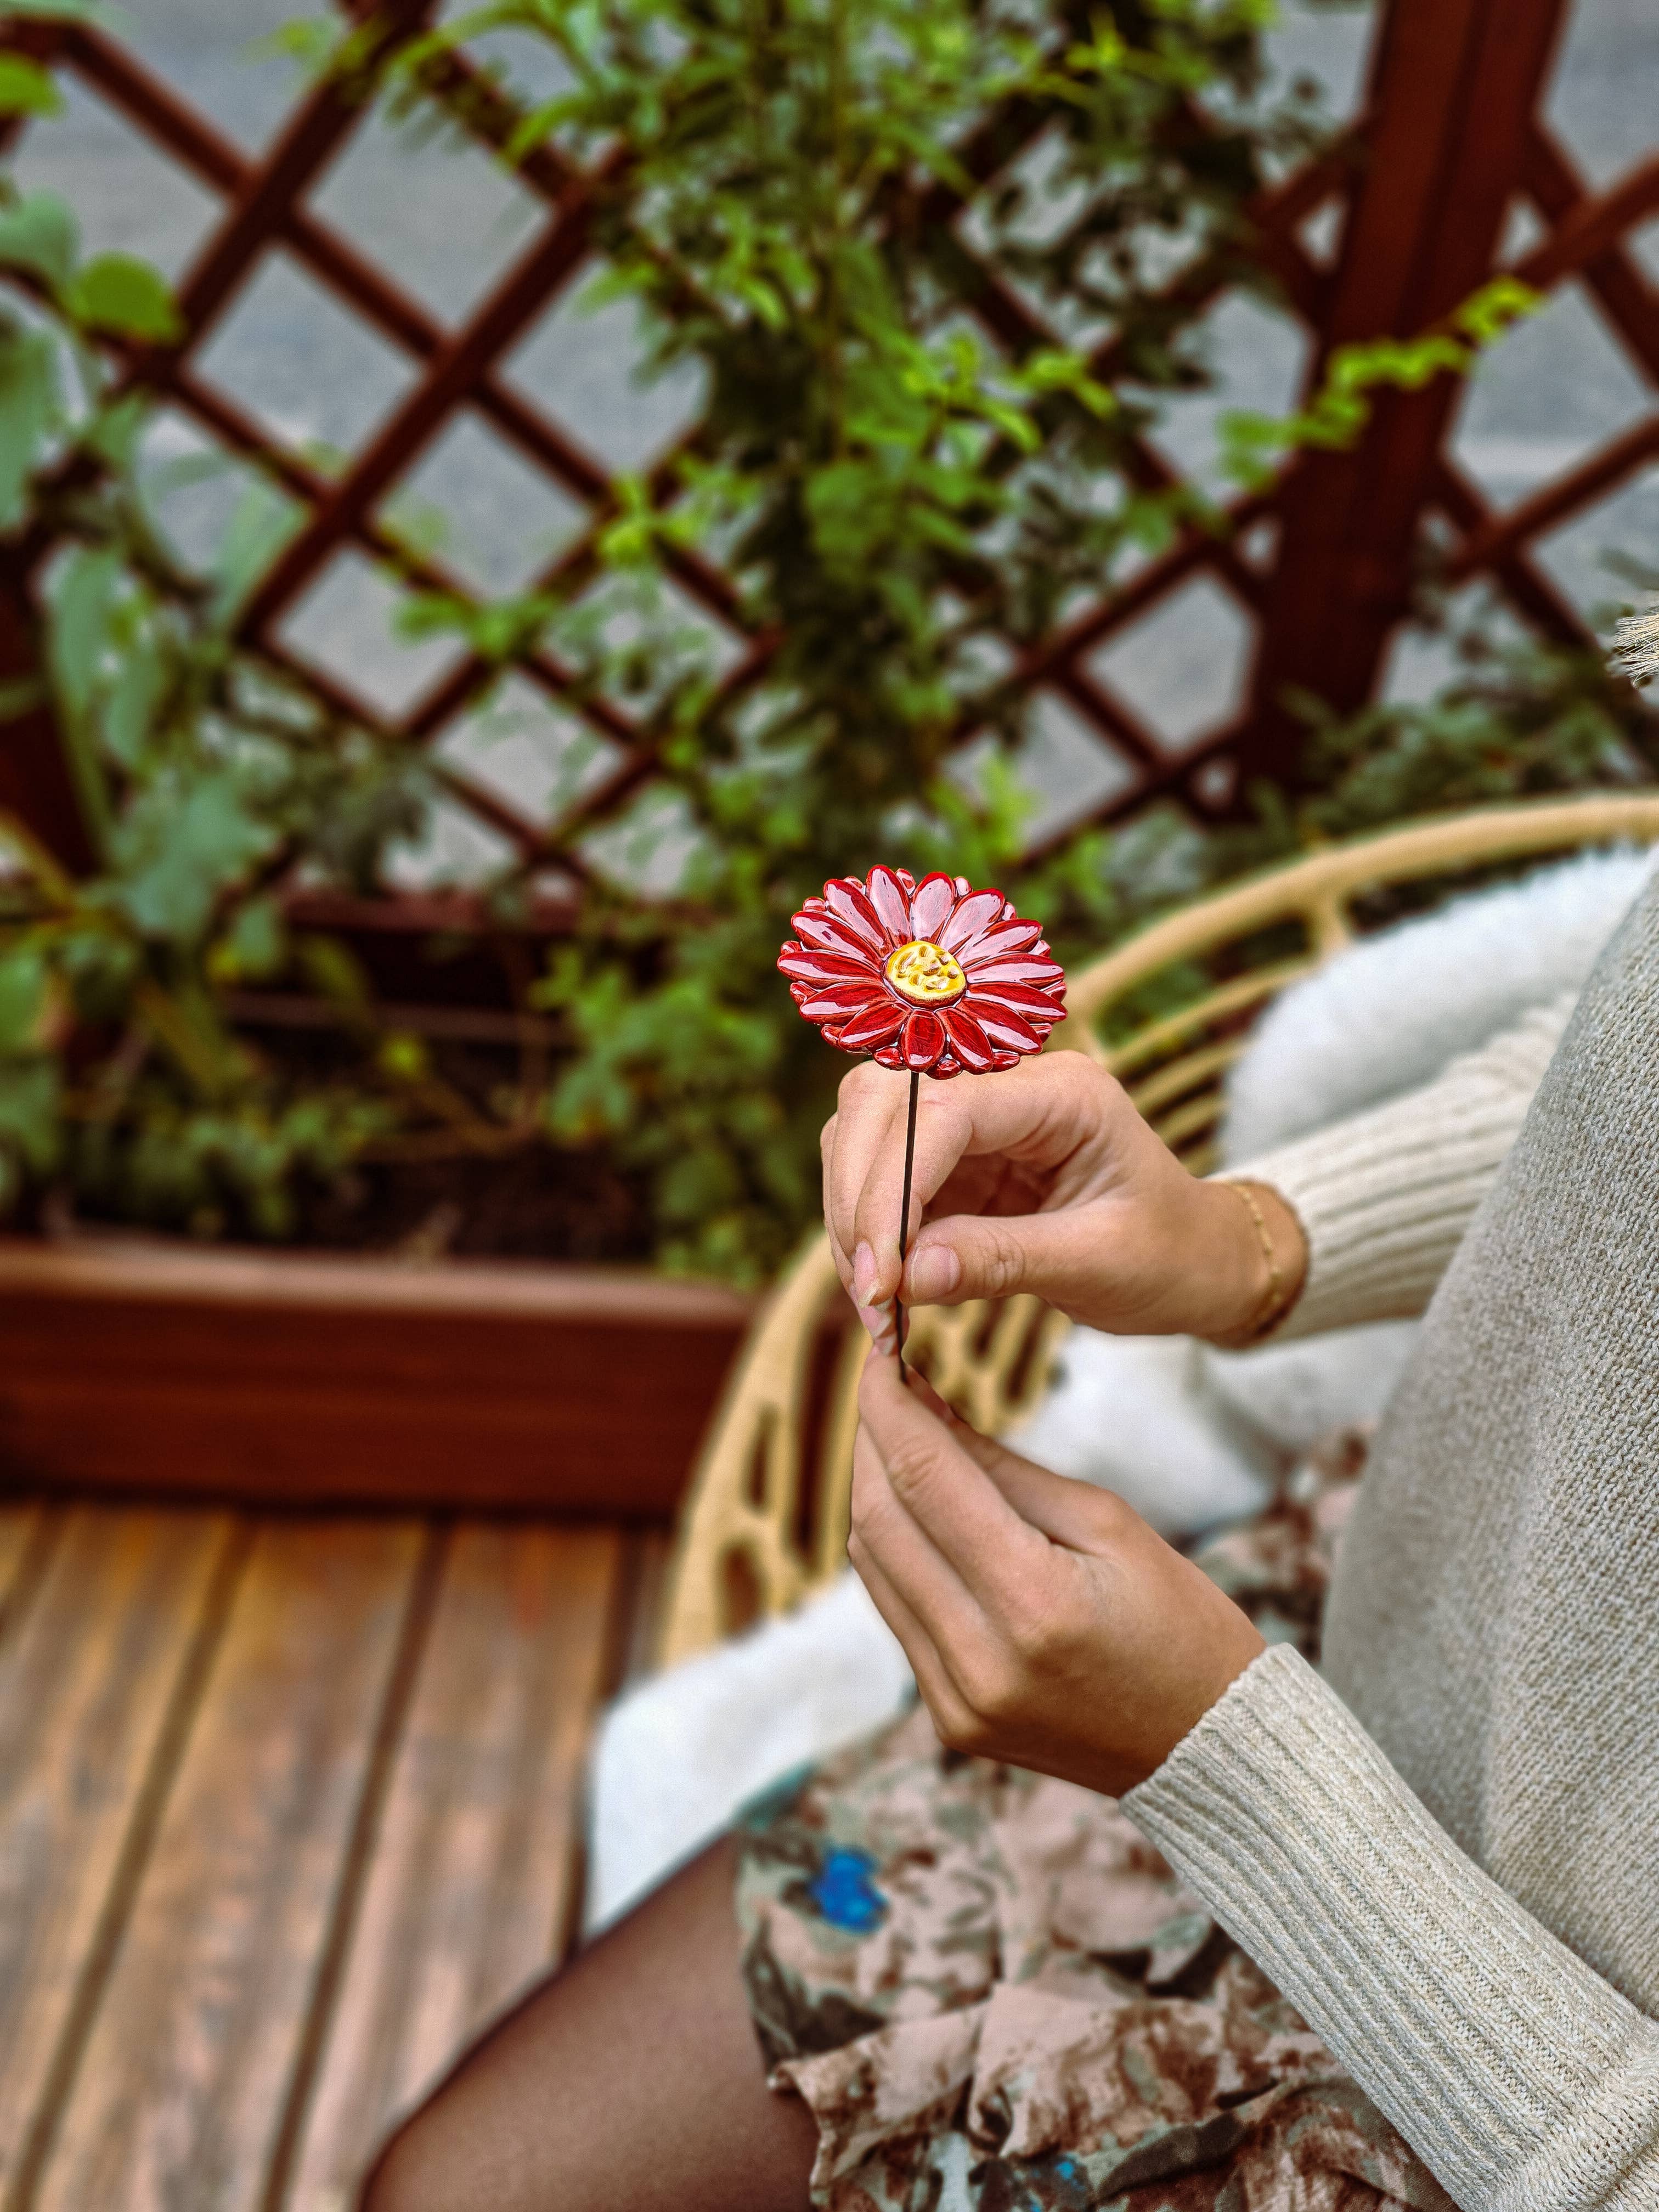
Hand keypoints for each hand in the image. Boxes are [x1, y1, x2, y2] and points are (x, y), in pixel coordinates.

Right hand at [821, 1050, 1304, 1351]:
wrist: (1196, 1262)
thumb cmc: (1168, 1255)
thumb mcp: (1097, 1265)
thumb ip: (1001, 1262)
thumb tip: (905, 1278)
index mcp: (1064, 1093)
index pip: (944, 1109)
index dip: (893, 1186)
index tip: (881, 1274)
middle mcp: (1011, 1086)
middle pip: (884, 1100)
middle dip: (859, 1193)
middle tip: (869, 1291)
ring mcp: (977, 1117)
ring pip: (867, 1129)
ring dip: (853, 1210)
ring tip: (874, 1297)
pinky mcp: (954, 1157)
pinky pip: (880, 1173)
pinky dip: (868, 1227)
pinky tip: (885, 1285)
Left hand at [848, 1355, 1265, 1795]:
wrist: (1210, 1747)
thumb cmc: (1179, 1622)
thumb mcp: (1108, 1523)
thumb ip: (1005, 1469)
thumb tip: (925, 1409)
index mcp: (1034, 1603)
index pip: (924, 1478)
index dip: (888, 1406)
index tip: (878, 1354)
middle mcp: (979, 1660)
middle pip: (880, 1522)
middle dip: (873, 1441)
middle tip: (885, 1386)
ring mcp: (956, 1700)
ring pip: (874, 1567)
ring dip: (875, 1492)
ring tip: (899, 1438)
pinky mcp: (949, 1720)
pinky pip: (895, 1612)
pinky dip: (894, 1551)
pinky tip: (917, 1512)